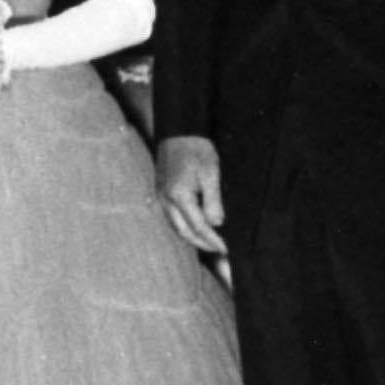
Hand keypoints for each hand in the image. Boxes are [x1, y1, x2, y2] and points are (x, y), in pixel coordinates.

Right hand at [155, 134, 227, 255]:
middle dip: (202, 244)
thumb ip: (213, 200)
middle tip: (219, 251)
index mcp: (179, 195)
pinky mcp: (160, 193)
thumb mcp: (211, 173)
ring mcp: (160, 197)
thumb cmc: (197, 150)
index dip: (212, 240)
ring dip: (192, 238)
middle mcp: (166, 200)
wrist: (178, 133)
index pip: (198, 226)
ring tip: (209, 243)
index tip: (225, 249)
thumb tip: (216, 224)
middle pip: (184, 231)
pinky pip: (171, 218)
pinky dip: (184, 227)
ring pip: (176, 227)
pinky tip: (195, 228)